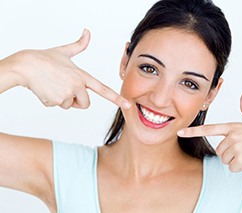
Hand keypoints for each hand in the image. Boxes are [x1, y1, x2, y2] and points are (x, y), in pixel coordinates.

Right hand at [10, 29, 130, 109]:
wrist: (25, 66)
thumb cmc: (44, 59)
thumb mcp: (64, 51)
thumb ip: (79, 45)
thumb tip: (87, 31)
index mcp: (82, 75)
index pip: (103, 89)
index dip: (116, 98)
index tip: (127, 104)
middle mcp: (77, 86)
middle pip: (85, 104)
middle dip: (77, 101)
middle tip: (66, 89)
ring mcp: (67, 94)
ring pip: (69, 105)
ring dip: (62, 100)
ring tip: (53, 86)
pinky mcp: (56, 101)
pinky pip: (57, 106)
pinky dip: (51, 100)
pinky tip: (46, 89)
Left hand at [178, 92, 241, 171]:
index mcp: (233, 125)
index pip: (209, 128)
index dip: (193, 131)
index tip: (180, 132)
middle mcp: (232, 135)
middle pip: (219, 150)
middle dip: (229, 152)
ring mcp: (236, 146)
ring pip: (225, 159)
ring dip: (235, 160)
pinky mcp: (241, 158)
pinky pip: (232, 168)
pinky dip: (241, 167)